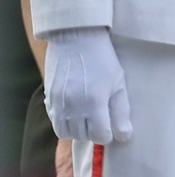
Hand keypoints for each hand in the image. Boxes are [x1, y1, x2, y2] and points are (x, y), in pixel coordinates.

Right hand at [42, 27, 129, 147]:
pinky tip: (74, 110)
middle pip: (82, 137)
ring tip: (87, 117)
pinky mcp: (48, 98)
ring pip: (65, 132)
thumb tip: (124, 136)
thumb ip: (121, 112)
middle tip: (100, 119)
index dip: (108, 134)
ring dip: (77, 130)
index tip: (111, 125)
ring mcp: (58, 102)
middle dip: (93, 132)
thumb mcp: (118, 84)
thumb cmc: (102, 60)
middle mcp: (73, 106)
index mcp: (94, 103)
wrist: (76, 39)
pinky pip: (54, 120)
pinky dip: (64, 121)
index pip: (100, 136)